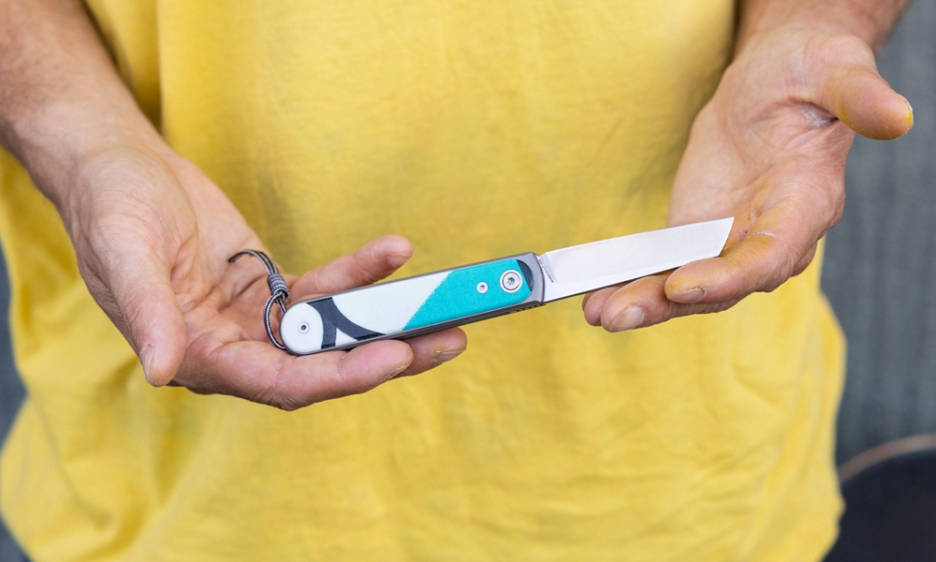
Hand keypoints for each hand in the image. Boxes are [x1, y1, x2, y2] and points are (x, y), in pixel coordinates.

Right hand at [62, 140, 466, 408]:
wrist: (117, 165)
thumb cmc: (109, 206)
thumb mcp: (124, 252)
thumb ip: (147, 313)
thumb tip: (162, 371)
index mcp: (197, 356)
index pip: (281, 381)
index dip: (339, 373)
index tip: (394, 355)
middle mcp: (233, 349)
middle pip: (322, 367)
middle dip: (386, 357)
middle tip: (448, 341)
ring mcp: (256, 321)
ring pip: (333, 334)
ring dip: (390, 322)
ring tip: (449, 312)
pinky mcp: (271, 291)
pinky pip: (326, 290)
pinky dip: (360, 274)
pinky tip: (394, 252)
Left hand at [583, 28, 912, 330]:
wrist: (777, 78)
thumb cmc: (811, 72)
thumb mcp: (834, 70)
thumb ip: (858, 97)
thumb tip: (897, 117)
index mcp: (806, 206)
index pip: (771, 255)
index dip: (728, 274)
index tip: (683, 282)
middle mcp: (769, 238)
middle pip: (722, 286)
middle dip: (670, 303)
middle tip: (617, 314)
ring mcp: (729, 241)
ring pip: (688, 288)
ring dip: (643, 303)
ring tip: (598, 313)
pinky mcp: (696, 234)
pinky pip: (666, 269)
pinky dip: (635, 285)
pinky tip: (598, 299)